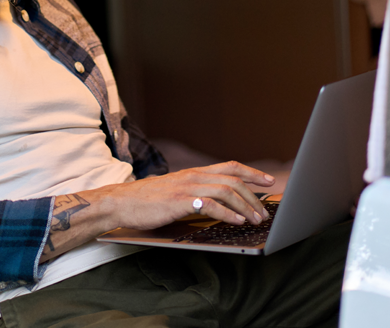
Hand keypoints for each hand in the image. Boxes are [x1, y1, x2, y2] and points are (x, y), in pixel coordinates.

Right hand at [96, 161, 275, 228]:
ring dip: (245, 206)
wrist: (121, 202)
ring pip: (226, 191)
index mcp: (194, 172)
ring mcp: (187, 188)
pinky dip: (228, 213)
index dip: (252, 173)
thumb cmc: (147, 200)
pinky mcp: (180, 202)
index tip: (268, 181)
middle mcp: (193, 176)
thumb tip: (218, 203)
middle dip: (254, 195)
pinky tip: (237, 221)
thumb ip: (196, 192)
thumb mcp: (176, 191)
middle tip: (264, 211)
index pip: (230, 166)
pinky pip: (211, 205)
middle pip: (233, 180)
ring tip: (255, 219)